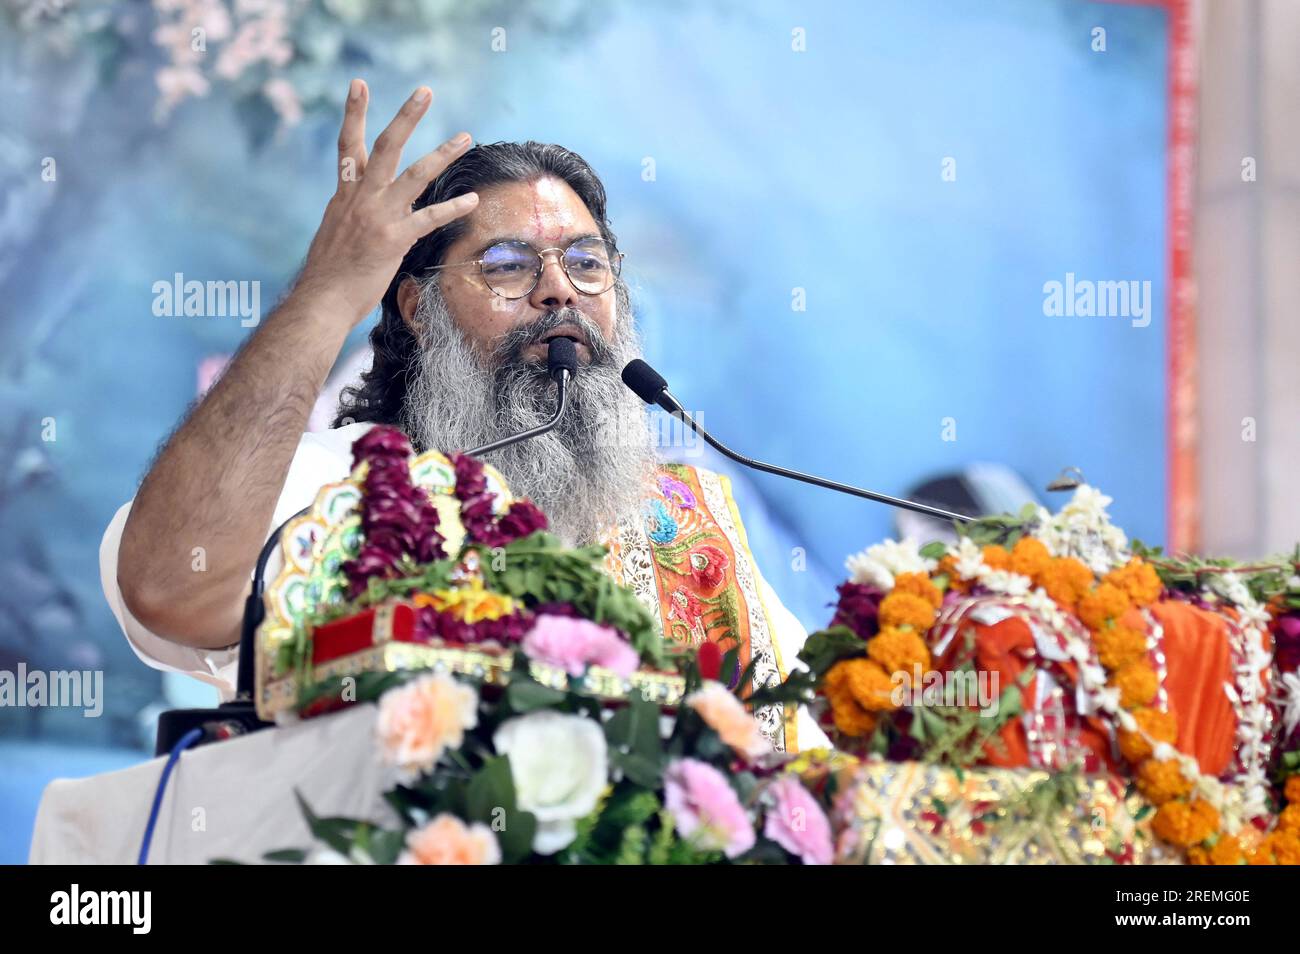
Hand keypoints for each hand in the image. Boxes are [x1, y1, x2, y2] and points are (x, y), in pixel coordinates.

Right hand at [295, 79, 478, 326]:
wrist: (321, 299)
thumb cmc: (328, 274)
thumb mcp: (334, 232)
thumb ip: (350, 214)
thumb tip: (360, 210)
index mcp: (344, 194)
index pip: (349, 145)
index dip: (354, 113)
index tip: (359, 83)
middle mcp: (361, 198)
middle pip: (386, 146)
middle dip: (406, 116)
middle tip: (425, 91)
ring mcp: (378, 216)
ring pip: (414, 175)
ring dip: (442, 153)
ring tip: (464, 136)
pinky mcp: (393, 239)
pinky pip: (429, 218)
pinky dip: (452, 208)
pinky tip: (472, 199)